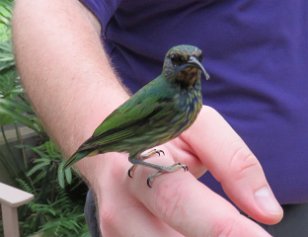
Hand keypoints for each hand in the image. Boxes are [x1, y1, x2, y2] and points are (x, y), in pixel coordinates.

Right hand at [91, 106, 282, 236]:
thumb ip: (233, 161)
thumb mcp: (198, 127)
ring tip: (219, 223)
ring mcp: (113, 226)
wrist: (112, 141)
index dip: (221, 227)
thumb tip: (266, 209)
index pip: (177, 199)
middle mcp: (119, 200)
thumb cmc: (159, 131)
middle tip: (246, 232)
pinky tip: (191, 226)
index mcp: (139, 161)